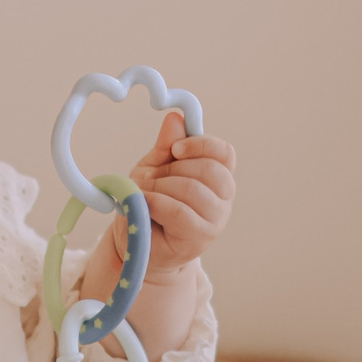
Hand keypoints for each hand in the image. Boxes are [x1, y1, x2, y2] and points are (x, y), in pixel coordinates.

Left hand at [109, 111, 234, 274]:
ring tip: (145, 196)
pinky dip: (155, 203)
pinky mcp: (200, 238)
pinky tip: (144, 205)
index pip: (225, 153)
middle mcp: (224, 198)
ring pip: (192, 189)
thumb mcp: (153, 168)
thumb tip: (175, 118)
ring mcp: (215, 220)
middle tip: (151, 180)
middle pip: (209, 169)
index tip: (174, 149)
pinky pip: (178, 211)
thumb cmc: (148, 204)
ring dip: (159, 188)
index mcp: (218, 177)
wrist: (136, 243)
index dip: (200, 144)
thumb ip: (166, 145)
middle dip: (172, 170)